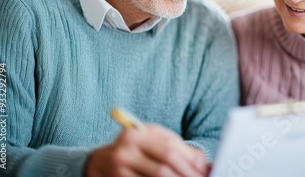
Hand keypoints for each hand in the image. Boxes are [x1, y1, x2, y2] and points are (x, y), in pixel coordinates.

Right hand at [85, 123, 207, 176]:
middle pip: (162, 168)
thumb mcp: (154, 140)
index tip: (203, 172)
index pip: (170, 149)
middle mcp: (125, 150)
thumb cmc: (136, 148)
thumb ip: (178, 148)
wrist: (101, 161)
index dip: (189, 163)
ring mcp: (118, 169)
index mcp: (137, 133)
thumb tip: (203, 165)